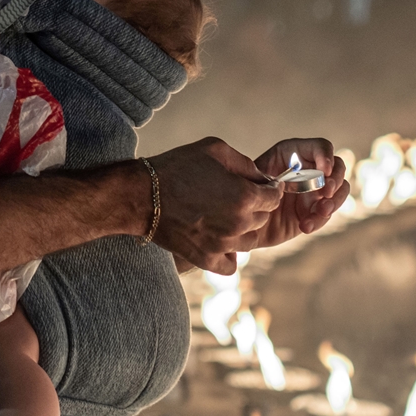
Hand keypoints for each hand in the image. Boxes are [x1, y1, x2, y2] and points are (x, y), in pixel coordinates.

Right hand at [146, 138, 284, 274]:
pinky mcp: (206, 259)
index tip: (261, 186)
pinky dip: (229, 255)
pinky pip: (231, 265)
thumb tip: (260, 176)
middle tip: (236, 197)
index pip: (274, 197)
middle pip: (263, 218)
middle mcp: (238, 224)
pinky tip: (220, 241)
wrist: (141, 195)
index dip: (270, 189)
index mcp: (245, 197)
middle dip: (255, 206)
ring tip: (225, 217)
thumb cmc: (176, 167)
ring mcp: (223, 245)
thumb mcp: (214, 150)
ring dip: (243, 229)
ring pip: (249, 241)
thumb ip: (245, 163)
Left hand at [244, 139, 350, 250]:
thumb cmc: (241, 194)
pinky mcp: (314, 211)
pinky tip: (306, 226)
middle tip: (325, 194)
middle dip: (335, 180)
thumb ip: (265, 179)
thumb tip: (278, 182)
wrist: (239, 221)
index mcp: (292, 154)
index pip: (320, 147)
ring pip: (340, 190)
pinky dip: (320, 219)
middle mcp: (307, 169)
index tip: (324, 171)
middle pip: (338, 166)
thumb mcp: (249, 181)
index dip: (326, 156)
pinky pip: (327, 213)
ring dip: (334, 201)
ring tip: (320, 212)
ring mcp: (313, 190)